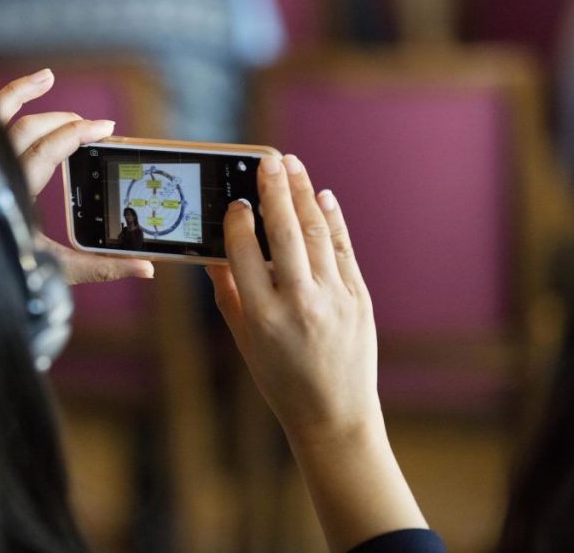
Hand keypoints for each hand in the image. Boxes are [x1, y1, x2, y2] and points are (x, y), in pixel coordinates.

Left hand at [0, 70, 153, 284]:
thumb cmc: (4, 273)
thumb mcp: (54, 271)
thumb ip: (100, 267)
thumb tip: (147, 269)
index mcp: (12, 195)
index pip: (47, 150)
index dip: (78, 133)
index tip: (105, 129)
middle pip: (29, 129)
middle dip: (65, 121)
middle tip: (92, 127)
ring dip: (22, 92)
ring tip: (47, 77)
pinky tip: (14, 94)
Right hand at [206, 154, 379, 439]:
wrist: (334, 414)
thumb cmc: (280, 380)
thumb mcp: (245, 340)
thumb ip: (228, 293)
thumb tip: (214, 253)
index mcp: (263, 317)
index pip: (245, 254)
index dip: (238, 222)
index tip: (235, 200)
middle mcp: (300, 304)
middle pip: (286, 234)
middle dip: (276, 191)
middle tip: (268, 160)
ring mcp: (335, 299)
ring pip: (318, 234)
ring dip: (304, 195)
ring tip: (292, 166)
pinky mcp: (359, 299)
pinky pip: (343, 250)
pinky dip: (333, 221)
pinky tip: (322, 197)